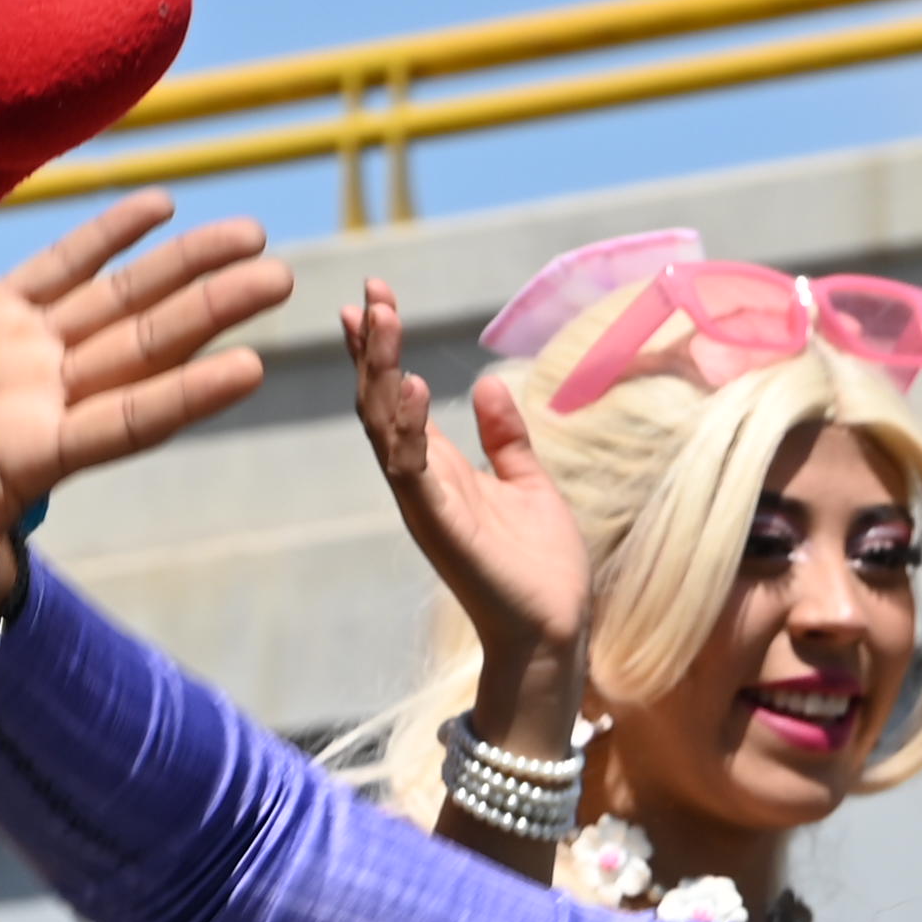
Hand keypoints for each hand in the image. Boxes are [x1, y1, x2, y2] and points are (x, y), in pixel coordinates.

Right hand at [0, 197, 291, 651]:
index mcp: (39, 457)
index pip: (130, 421)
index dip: (188, 394)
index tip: (253, 367)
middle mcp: (49, 398)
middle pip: (145, 348)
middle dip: (211, 310)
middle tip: (281, 279)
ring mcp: (26, 352)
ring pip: (118, 298)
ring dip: (182, 264)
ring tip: (251, 234)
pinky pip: (59, 265)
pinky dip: (107, 233)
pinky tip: (163, 203)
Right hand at [341, 281, 590, 665]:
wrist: (553, 628)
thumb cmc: (540, 567)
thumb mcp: (528, 483)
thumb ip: (506, 439)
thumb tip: (488, 385)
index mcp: (440, 468)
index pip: (396, 396)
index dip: (381, 348)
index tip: (371, 298)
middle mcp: (420, 481)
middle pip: (378, 401)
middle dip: (371, 346)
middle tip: (367, 293)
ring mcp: (424, 502)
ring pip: (382, 426)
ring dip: (378, 371)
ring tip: (379, 320)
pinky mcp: (439, 525)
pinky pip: (410, 470)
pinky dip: (405, 428)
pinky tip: (408, 386)